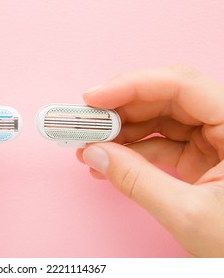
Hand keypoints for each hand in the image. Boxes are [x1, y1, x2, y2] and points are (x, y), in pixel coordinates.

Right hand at [78, 65, 223, 256]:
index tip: (94, 98)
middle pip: (166, 99)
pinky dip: (132, 151)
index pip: (181, 85)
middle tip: (87, 124)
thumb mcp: (189, 214)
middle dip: (121, 111)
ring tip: (91, 147)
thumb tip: (94, 154)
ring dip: (122, 132)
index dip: (132, 86)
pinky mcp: (201, 156)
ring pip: (160, 120)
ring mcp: (213, 140)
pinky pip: (160, 142)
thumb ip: (137, 181)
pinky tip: (108, 162)